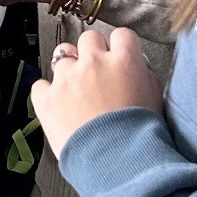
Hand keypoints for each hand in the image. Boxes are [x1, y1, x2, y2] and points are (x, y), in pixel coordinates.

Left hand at [31, 27, 161, 157]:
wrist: (118, 161)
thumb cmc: (141, 136)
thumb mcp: (156, 99)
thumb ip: (144, 76)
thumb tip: (137, 66)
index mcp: (124, 61)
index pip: (121, 35)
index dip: (119, 47)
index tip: (117, 58)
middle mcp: (93, 63)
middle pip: (89, 39)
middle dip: (92, 53)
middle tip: (96, 73)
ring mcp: (67, 79)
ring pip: (61, 54)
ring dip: (68, 68)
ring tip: (75, 88)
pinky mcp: (47, 98)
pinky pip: (40, 85)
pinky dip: (47, 93)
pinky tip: (57, 105)